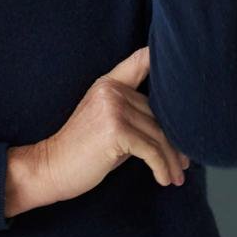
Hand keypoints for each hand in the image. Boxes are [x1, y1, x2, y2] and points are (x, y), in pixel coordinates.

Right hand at [35, 46, 189, 204]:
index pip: (139, 61)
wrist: (52, 166)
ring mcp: (113, 108)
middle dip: (174, 141)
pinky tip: (163, 179)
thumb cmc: (84, 149)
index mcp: (108, 83)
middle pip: (158, 113)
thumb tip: (171, 125)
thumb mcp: (106, 121)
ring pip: (158, 134)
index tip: (183, 64)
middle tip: (183, 163)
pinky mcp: (115, 130)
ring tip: (176, 176)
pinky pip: (151, 150)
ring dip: (171, 160)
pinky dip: (161, 168)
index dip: (160, 57)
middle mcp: (112, 90)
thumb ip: (131, 111)